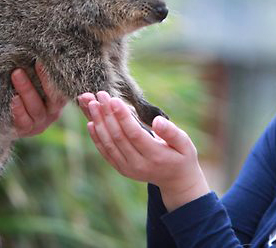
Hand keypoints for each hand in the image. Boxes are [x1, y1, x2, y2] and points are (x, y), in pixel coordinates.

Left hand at [11, 61, 66, 136]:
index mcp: (59, 98)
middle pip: (53, 97)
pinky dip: (19, 110)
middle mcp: (53, 112)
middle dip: (44, 77)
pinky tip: (13, 99)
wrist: (7, 118)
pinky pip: (24, 121)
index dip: (58, 73)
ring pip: (36, 108)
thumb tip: (41, 48)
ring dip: (26, 89)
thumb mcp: (35, 82)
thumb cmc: (25, 91)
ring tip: (16, 74)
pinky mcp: (26, 130)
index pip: (63, 86)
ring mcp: (40, 122)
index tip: (48, 58)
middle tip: (35, 61)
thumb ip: (40, 71)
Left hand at [78, 91, 209, 211]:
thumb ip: (171, 132)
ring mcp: (128, 168)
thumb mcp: (185, 143)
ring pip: (108, 144)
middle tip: (100, 95)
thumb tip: (157, 121)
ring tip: (91, 104)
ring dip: (98, 123)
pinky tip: (91, 123)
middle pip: (118, 137)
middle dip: (107, 114)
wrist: (176, 180)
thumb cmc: (182, 156)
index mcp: (156, 156)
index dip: (123, 116)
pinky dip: (97, 138)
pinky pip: (106, 153)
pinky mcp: (121, 169)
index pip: (134, 133)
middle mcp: (139, 165)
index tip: (114, 99)